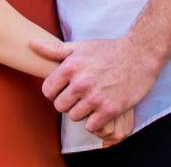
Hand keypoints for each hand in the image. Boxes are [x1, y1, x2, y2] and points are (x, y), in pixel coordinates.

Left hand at [31, 35, 161, 137]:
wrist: (139, 55)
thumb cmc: (108, 50)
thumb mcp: (80, 46)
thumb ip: (54, 49)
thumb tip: (31, 44)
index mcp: (70, 67)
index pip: (47, 91)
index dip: (55, 92)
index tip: (66, 89)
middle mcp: (81, 83)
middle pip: (60, 107)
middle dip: (69, 103)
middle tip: (81, 96)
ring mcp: (95, 98)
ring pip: (75, 117)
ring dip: (83, 112)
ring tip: (93, 100)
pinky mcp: (110, 110)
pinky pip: (91, 126)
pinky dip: (95, 121)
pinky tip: (102, 109)